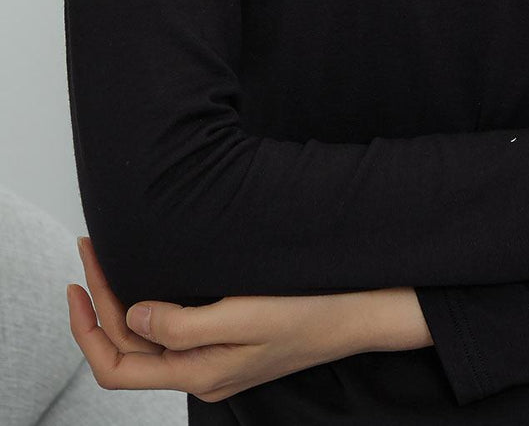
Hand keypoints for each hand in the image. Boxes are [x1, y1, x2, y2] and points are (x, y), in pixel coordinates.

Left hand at [68, 235, 367, 402]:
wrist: (360, 311)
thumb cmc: (311, 310)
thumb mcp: (246, 315)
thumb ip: (185, 324)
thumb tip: (136, 318)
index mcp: (199, 373)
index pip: (117, 367)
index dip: (87, 328)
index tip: (78, 281)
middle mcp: (201, 372)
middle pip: (129, 346)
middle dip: (102, 299)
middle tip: (91, 247)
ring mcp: (215, 359)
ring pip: (149, 338)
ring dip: (123, 299)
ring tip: (109, 256)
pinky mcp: (230, 341)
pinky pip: (173, 331)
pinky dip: (150, 303)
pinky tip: (149, 276)